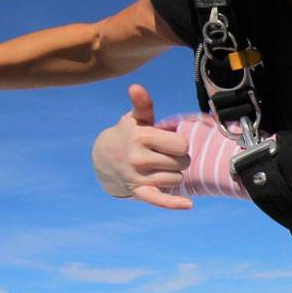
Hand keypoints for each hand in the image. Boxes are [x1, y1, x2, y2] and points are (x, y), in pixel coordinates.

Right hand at [91, 84, 192, 209]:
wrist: (104, 159)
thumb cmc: (128, 134)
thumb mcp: (135, 118)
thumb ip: (142, 104)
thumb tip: (136, 87)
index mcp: (141, 137)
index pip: (182, 145)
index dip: (180, 144)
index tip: (168, 142)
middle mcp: (139, 158)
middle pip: (183, 162)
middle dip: (178, 158)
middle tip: (163, 154)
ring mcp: (139, 177)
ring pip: (177, 179)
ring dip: (173, 174)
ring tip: (158, 166)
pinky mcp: (139, 192)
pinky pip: (159, 200)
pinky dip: (173, 203)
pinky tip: (187, 205)